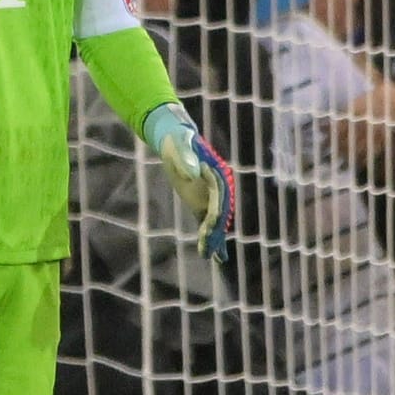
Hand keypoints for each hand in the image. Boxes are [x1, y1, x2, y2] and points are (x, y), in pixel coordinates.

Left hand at [143, 102, 235, 263]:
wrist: (174, 136)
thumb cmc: (175, 139)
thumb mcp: (177, 145)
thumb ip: (185, 158)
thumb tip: (194, 174)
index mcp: (216, 174)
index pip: (219, 199)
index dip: (215, 217)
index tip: (208, 232)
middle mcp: (217, 186)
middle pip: (221, 213)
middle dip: (217, 232)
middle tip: (211, 252)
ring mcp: (209, 194)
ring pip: (216, 220)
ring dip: (216, 238)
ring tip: (217, 258)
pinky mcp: (199, 200)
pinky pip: (206, 220)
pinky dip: (210, 236)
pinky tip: (213, 254)